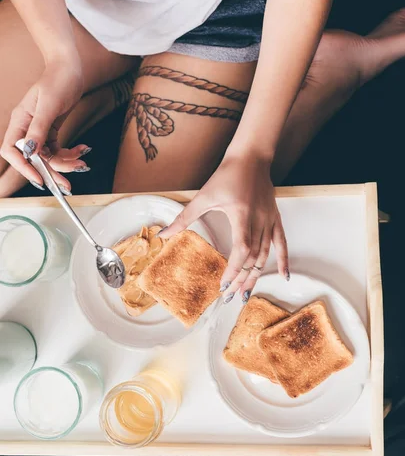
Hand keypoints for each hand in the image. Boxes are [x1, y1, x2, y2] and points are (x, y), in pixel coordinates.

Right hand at [0, 58, 90, 192]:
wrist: (70, 69)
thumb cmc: (58, 81)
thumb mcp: (49, 106)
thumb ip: (39, 130)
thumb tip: (29, 151)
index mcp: (19, 121)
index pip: (12, 151)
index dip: (23, 167)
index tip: (40, 178)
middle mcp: (27, 128)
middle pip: (33, 159)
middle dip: (51, 172)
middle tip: (67, 185)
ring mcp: (39, 131)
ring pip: (49, 157)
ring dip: (66, 163)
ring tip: (82, 163)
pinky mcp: (52, 131)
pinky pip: (58, 150)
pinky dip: (70, 153)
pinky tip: (82, 149)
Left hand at [159, 153, 288, 303]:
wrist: (250, 157)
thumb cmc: (227, 175)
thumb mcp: (203, 197)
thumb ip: (183, 218)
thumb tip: (163, 235)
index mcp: (241, 215)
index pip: (241, 250)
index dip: (233, 270)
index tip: (223, 286)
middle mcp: (258, 220)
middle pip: (253, 258)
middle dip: (242, 279)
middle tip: (230, 297)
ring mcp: (269, 220)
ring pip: (266, 254)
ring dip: (257, 275)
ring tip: (246, 293)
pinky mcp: (275, 218)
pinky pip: (282, 243)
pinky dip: (283, 260)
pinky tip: (285, 276)